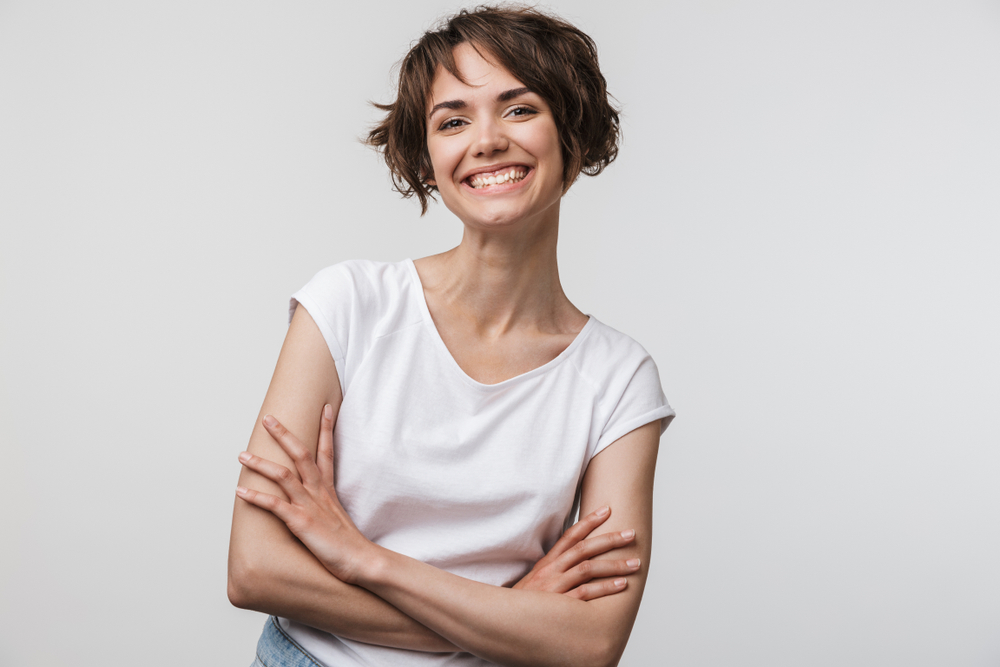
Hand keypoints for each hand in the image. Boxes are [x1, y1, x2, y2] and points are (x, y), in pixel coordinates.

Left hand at [236, 405, 370, 584]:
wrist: (362, 561)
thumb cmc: (349, 545)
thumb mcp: (337, 519)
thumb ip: (325, 508)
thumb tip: (318, 506)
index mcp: (328, 490)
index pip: (327, 452)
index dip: (326, 429)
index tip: (325, 407)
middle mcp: (319, 493)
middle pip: (301, 455)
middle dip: (284, 435)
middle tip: (268, 419)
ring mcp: (310, 506)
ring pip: (283, 476)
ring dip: (260, 464)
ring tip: (242, 455)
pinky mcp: (302, 523)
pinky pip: (275, 506)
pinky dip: (256, 497)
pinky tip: (240, 492)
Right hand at [512, 506, 640, 599]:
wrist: (505, 621)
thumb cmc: (525, 603)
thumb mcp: (536, 580)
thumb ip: (554, 569)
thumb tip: (574, 558)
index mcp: (547, 562)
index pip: (570, 536)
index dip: (589, 522)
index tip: (607, 510)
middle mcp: (552, 570)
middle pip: (584, 549)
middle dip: (610, 540)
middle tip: (631, 534)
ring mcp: (556, 586)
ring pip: (588, 569)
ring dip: (614, 565)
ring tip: (635, 563)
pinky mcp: (560, 605)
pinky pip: (586, 593)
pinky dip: (605, 588)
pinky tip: (622, 584)